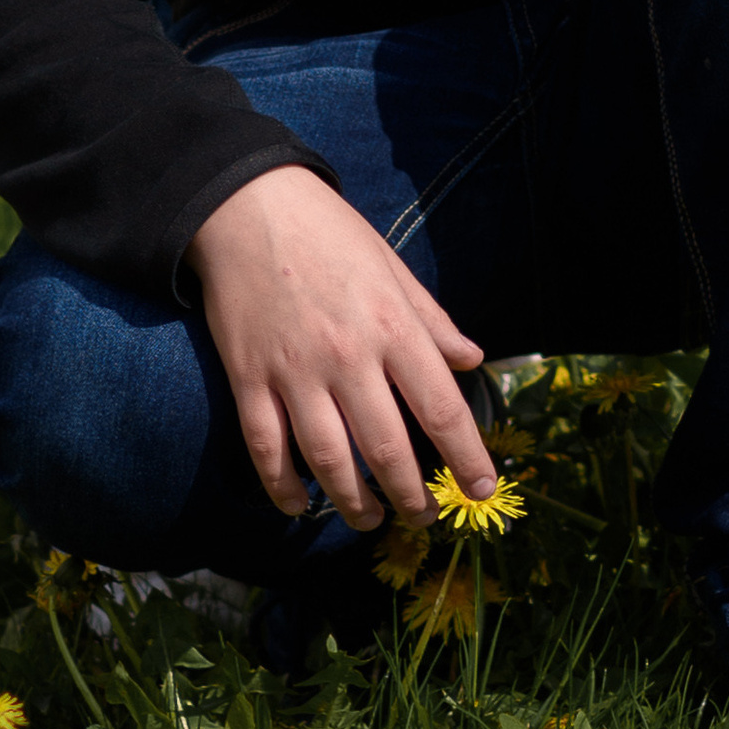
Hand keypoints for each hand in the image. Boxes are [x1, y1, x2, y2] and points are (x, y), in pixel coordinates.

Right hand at [185, 165, 499, 533]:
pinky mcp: (248, 379)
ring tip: (371, 521)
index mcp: (392, 325)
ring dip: (352, 503)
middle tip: (424, 517)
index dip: (466, 457)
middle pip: (386, 447)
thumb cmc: (329, 234)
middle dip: (411, 495)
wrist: (248, 207)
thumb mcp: (392, 267)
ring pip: (328, 460)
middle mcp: (347, 355)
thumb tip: (472, 360)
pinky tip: (299, 505)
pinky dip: (283, 487)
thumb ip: (432, 321)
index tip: (480, 490)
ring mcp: (294, 371)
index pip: (440, 407)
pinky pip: (267, 449)